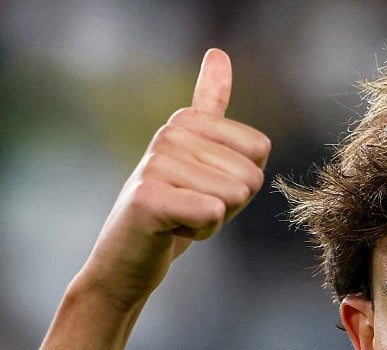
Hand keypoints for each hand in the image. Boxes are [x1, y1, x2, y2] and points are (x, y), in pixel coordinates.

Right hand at [79, 49, 270, 308]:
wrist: (127, 260)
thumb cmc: (173, 212)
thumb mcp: (200, 158)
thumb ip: (209, 107)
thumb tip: (218, 52)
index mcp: (186, 120)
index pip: (259, 149)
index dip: (242, 183)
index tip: (206, 189)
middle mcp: (168, 133)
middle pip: (250, 176)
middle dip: (229, 205)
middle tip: (190, 209)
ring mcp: (155, 163)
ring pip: (233, 197)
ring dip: (212, 221)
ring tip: (178, 218)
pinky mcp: (147, 198)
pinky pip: (212, 211)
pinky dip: (200, 231)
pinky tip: (171, 230)